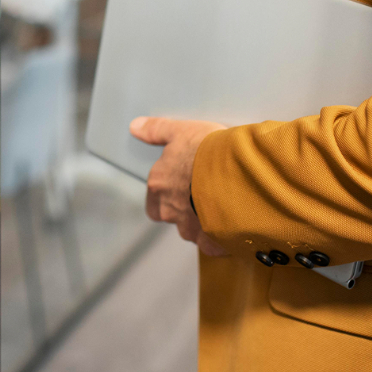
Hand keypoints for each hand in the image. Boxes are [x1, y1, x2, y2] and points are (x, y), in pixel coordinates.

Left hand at [130, 116, 228, 256]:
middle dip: (182, 211)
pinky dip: (222, 237)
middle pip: (170, 215)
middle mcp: (169, 209)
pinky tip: (234, 223)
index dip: (169, 189)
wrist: (237, 176)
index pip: (154, 195)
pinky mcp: (210, 242)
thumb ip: (156, 130)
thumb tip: (135, 126)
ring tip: (223, 207)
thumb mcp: (180, 131)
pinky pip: (214, 244)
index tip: (186, 181)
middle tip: (202, 195)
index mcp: (159, 183)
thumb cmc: (208, 153)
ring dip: (203, 222)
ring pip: (192, 231)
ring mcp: (189, 228)